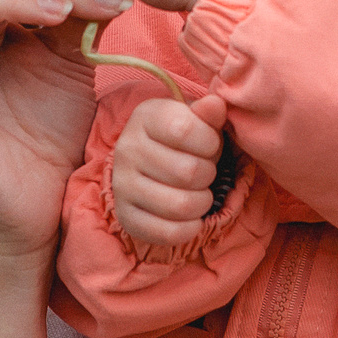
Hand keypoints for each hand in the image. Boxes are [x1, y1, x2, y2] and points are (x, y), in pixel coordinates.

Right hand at [113, 93, 229, 248]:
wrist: (150, 162)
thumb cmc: (182, 138)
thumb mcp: (196, 119)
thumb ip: (209, 112)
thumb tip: (215, 104)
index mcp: (145, 117)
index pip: (185, 130)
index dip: (210, 142)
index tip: (210, 145)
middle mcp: (126, 149)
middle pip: (188, 172)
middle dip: (209, 175)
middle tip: (204, 172)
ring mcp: (121, 184)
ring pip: (181, 205)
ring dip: (202, 202)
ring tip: (200, 194)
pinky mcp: (125, 216)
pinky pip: (167, 232)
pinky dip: (190, 228)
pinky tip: (193, 218)